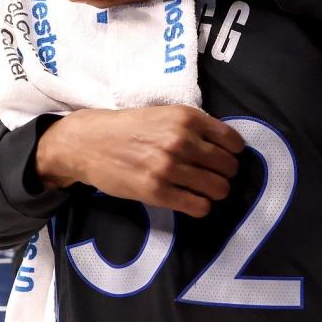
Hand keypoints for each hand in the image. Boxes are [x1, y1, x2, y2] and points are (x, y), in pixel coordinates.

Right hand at [36, 106, 243, 215]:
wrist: (88, 143)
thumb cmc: (129, 128)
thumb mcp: (165, 115)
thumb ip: (195, 127)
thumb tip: (228, 148)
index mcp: (187, 118)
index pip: (233, 142)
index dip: (233, 153)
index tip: (225, 159)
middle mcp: (181, 141)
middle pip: (229, 167)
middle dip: (225, 175)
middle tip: (213, 177)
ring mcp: (169, 167)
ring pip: (218, 188)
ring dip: (215, 192)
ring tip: (204, 190)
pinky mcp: (156, 191)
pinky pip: (199, 206)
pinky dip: (201, 207)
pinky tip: (192, 201)